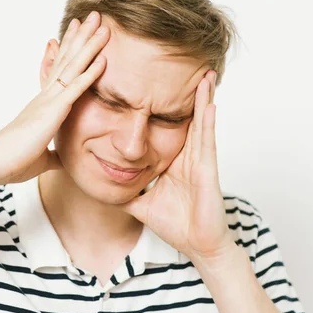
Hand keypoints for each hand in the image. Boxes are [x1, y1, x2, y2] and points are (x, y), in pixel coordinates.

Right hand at [0, 11, 109, 183]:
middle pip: (67, 59)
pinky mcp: (54, 111)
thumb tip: (61, 158)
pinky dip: (90, 72)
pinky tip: (104, 59)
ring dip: (89, 45)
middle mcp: (46, 96)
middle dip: (82, 37)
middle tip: (94, 16)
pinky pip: (76, 87)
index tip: (78, 33)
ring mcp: (49, 100)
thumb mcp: (41, 157)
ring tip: (103, 26)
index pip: (60, 71)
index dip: (70, 51)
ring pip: (73, 66)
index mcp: (43, 104)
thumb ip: (53, 153)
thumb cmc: (14, 162)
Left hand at [120, 70, 233, 259]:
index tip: (156, 85)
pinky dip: (208, 121)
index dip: (164, 107)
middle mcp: (188, 155)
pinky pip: (207, 141)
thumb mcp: (142, 203)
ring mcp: (199, 160)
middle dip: (188, 93)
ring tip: (205, 74)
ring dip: (203, 97)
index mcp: (173, 161)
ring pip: (200, 122)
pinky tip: (209, 102)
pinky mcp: (207, 169)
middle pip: (187, 117)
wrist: (198, 245)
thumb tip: (103, 189)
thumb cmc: (177, 224)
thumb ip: (125, 193)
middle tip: (188, 67)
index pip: (166, 127)